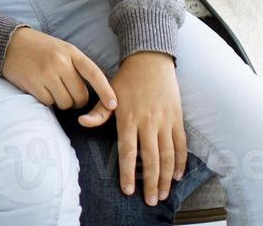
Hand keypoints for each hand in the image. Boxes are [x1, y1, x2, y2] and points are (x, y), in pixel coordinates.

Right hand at [0, 27, 117, 120]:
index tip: (114, 104)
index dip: (106, 91)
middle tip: (67, 93)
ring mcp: (46, 74)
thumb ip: (77, 66)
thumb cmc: (40, 48)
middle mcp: (60, 63)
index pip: (94, 74)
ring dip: (61, 101)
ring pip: (66, 103)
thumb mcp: (62, 49)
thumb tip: (97, 89)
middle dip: (77, 100)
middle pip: (80, 96)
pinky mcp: (34, 85)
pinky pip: (49, 103)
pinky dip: (47, 100)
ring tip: (52, 88)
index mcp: (71, 52)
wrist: (10, 43)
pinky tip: (40, 88)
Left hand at [109, 51, 186, 205]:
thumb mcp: (108, 92)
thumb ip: (98, 112)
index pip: (128, 152)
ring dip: (166, 177)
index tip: (128, 191)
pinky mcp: (177, 118)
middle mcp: (148, 122)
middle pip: (151, 159)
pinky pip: (181, 144)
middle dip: (151, 183)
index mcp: (128, 119)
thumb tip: (81, 122)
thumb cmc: (126, 79)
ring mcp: (165, 121)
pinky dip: (181, 161)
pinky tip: (177, 175)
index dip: (128, 173)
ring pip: (167, 155)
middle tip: (150, 201)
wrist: (150, 61)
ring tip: (164, 194)